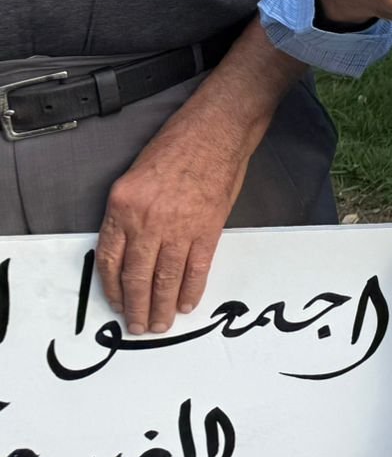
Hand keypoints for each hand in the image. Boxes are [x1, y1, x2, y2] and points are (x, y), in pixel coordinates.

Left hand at [98, 103, 247, 333]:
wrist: (216, 131)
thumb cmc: (176, 147)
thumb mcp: (134, 178)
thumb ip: (128, 215)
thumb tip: (129, 250)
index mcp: (122, 206)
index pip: (110, 259)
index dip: (113, 288)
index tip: (117, 304)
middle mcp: (147, 220)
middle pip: (137, 275)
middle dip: (137, 307)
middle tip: (138, 325)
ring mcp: (178, 225)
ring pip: (166, 277)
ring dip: (163, 305)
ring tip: (162, 324)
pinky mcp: (207, 227)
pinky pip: (197, 267)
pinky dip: (192, 289)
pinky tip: (188, 303)